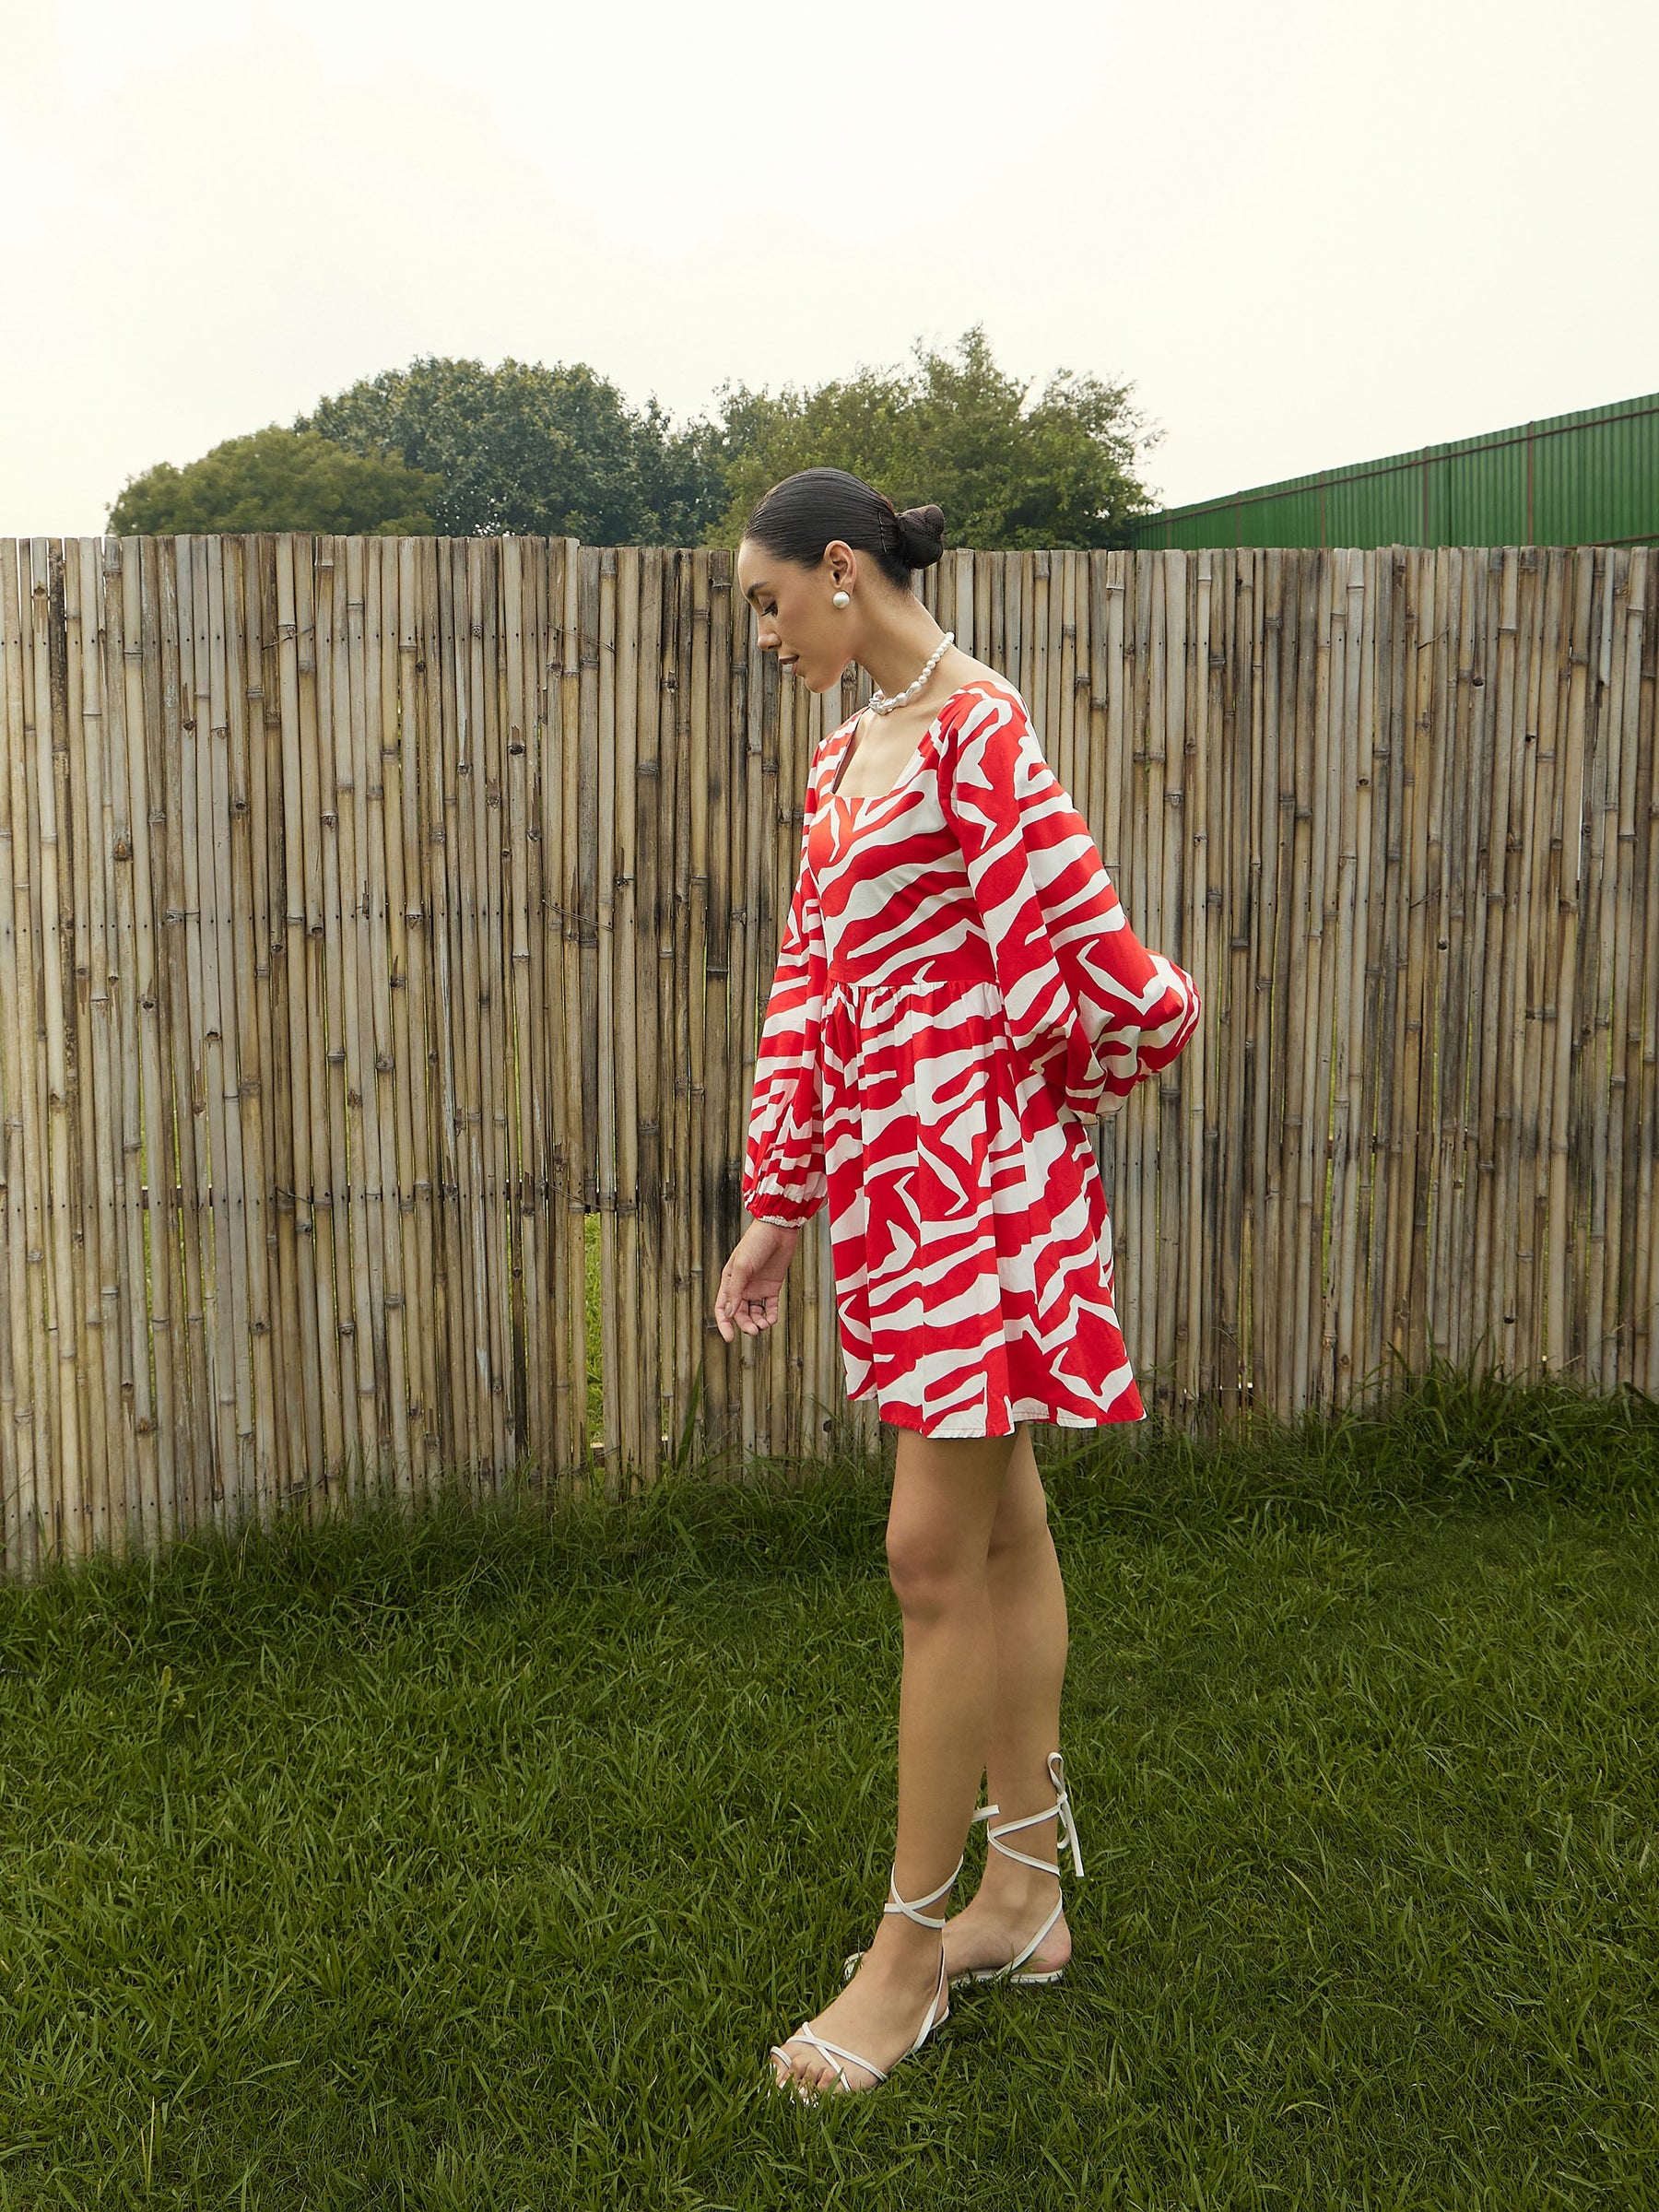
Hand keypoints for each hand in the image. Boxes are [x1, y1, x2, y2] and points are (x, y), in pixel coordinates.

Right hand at [715, 1221, 799, 1340]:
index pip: (723, 1308)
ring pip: (755, 1312)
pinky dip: (771, 1314)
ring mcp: (757, 1287)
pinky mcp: (773, 1286)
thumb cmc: (756, 1243)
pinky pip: (770, 1305)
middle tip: (754, 1331)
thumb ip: (736, 1290)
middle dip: (746, 1324)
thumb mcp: (743, 1266)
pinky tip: (772, 1319)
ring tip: (764, 1326)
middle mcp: (742, 1286)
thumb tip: (730, 1314)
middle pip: (740, 1313)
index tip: (730, 1338)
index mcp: (729, 1281)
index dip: (724, 1324)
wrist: (779, 1228)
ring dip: (758, 1322)